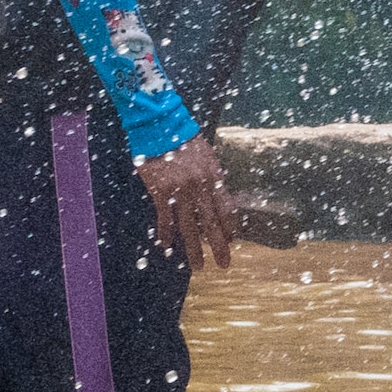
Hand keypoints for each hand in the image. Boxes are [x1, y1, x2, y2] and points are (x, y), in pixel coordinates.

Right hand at [142, 137, 238, 273]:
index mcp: (213, 177)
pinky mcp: (161, 191)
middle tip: (225, 264)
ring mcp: (181, 190)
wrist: (160, 126)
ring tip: (198, 265)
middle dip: (219, 246)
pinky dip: (166, 233)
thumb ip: (211, 177)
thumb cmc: (183, 138)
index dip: (230, 227)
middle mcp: (200, 186)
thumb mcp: (206, 156)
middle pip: (212, 223)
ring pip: (190, 226)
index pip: (226, 209)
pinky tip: (167, 246)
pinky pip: (166, 218)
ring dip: (194, 248)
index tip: (231, 241)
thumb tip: (217, 195)